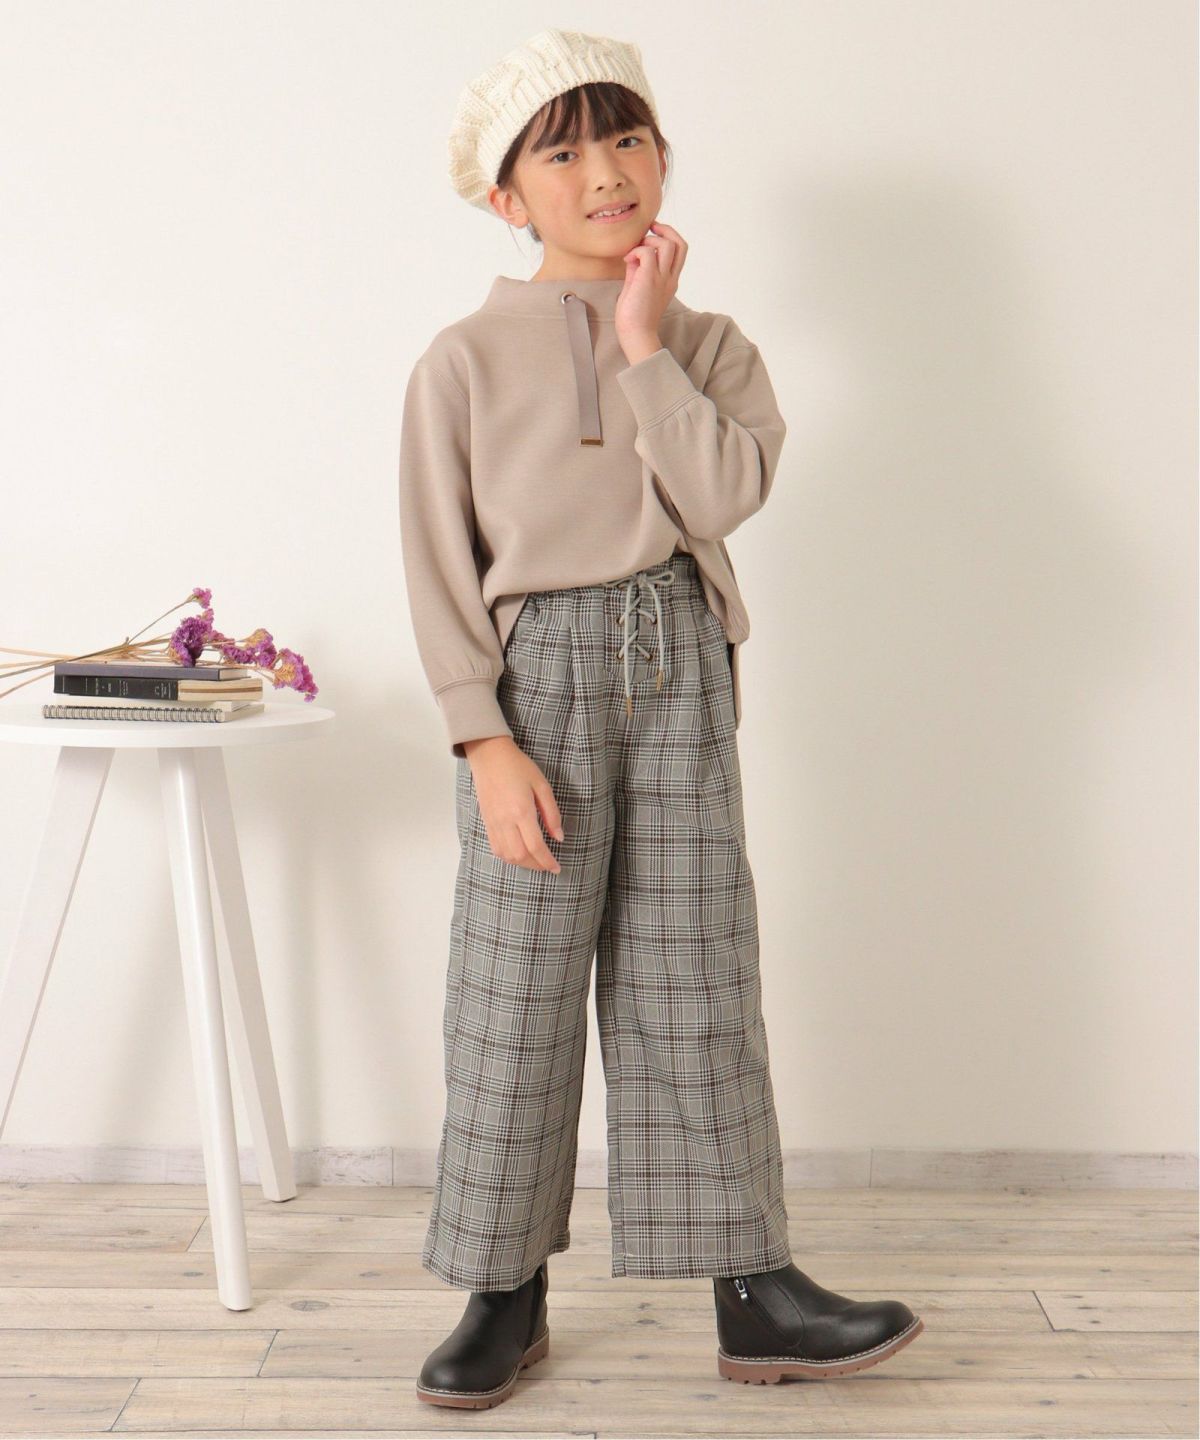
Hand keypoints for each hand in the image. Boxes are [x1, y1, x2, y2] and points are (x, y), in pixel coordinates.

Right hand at [461, 736, 563, 873]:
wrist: (489, 756)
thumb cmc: (517, 767)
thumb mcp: (542, 785)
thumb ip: (552, 813)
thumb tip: (558, 837)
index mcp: (522, 811)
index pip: (535, 846)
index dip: (547, 861)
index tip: (556, 868)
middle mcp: (505, 821)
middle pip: (521, 856)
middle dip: (537, 865)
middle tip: (549, 865)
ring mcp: (493, 823)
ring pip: (507, 856)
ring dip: (523, 864)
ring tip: (536, 861)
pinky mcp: (487, 822)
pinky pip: (496, 848)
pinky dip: (509, 857)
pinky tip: (519, 854)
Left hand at [615, 220, 687, 363]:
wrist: (636, 335)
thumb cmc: (634, 317)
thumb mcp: (637, 288)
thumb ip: (638, 271)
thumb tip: (633, 256)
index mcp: (670, 281)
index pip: (679, 252)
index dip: (668, 236)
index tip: (652, 234)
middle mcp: (670, 278)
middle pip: (680, 244)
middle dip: (665, 229)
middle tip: (649, 229)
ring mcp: (661, 278)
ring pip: (668, 244)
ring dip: (651, 239)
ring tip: (636, 249)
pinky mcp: (649, 279)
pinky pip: (648, 252)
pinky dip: (637, 250)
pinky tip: (627, 260)